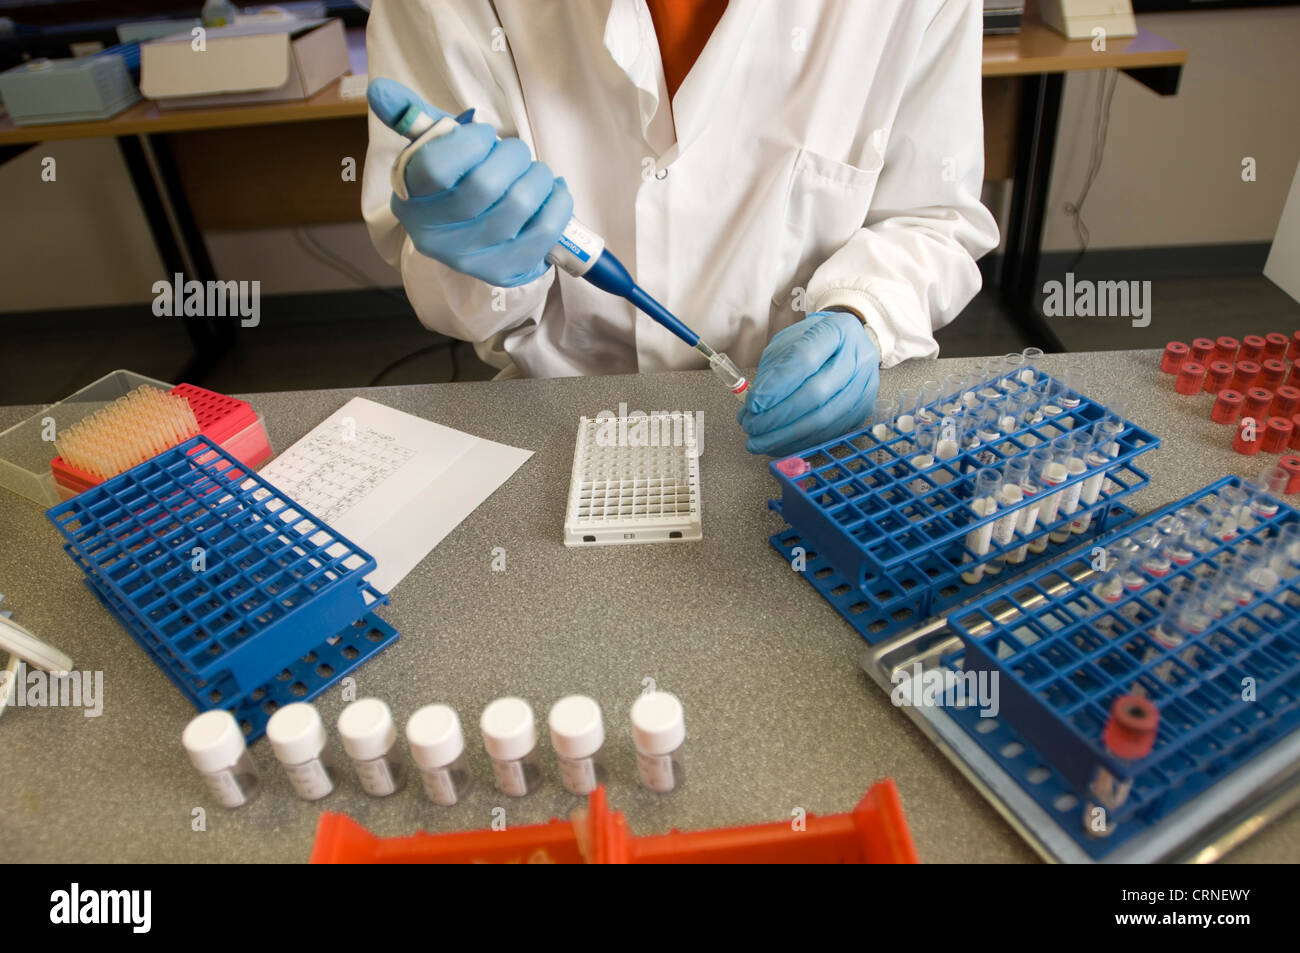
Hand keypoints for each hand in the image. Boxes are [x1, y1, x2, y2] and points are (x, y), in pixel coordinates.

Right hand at [368, 78, 573, 287]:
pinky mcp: (505, 273)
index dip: (471, 142)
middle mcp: (434, 236)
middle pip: (484, 186)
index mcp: (410, 200)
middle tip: (516, 153)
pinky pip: (544, 232)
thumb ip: (412, 117)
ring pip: (518, 206)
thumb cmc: (455, 183)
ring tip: (536, 173)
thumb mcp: (432, 150)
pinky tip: (553, 192)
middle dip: (513, 156)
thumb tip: (380, 88)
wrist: (469, 237)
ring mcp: (470, 259)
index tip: (484, 136)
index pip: (436, 166)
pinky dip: (558, 204)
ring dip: (538, 177)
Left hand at [737, 310, 879, 456]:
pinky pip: (829, 432)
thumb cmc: (814, 342)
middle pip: (817, 393)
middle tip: (751, 425)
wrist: (848, 345)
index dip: (777, 385)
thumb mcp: (788, 343)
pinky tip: (778, 444)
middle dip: (778, 415)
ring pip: (824, 418)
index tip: (753, 403)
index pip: (805, 358)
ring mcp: (864, 386)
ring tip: (759, 440)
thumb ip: (772, 370)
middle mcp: (858, 357)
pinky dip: (799, 442)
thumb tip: (754, 406)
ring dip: (786, 435)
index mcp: (838, 330)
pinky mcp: (863, 410)